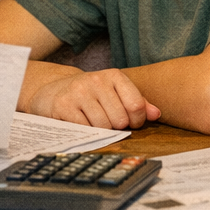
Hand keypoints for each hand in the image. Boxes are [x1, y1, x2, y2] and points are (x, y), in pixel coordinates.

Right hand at [24, 63, 160, 129]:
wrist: (52, 91)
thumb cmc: (90, 96)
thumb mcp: (114, 94)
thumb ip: (137, 103)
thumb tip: (156, 114)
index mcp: (113, 75)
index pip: (137, 105)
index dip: (136, 121)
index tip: (128, 122)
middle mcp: (96, 79)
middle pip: (120, 120)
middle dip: (115, 127)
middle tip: (105, 121)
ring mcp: (78, 91)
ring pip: (103, 127)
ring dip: (100, 132)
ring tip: (92, 122)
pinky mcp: (63, 105)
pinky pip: (85, 130)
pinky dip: (85, 134)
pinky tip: (80, 124)